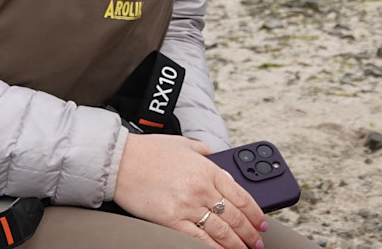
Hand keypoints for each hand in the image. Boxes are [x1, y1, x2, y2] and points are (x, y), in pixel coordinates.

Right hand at [113, 134, 266, 248]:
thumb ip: (205, 152)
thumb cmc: (150, 152)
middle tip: (257, 242)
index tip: (262, 223)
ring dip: (236, 244)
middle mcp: (201, 188)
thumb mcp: (184, 144)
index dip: (255, 213)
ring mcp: (187, 206)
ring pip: (221, 231)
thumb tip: (218, 160)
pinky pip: (198, 240)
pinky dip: (213, 248)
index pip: (241, 195)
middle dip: (249, 233)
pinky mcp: (170, 221)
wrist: (120, 161)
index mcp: (208, 169)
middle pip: (234, 216)